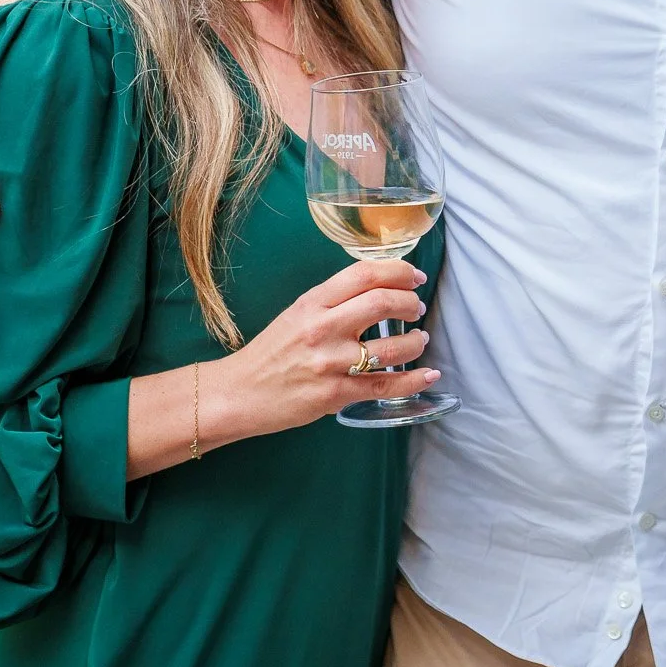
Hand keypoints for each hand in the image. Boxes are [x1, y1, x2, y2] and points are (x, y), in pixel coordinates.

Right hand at [210, 260, 439, 437]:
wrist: (238, 394)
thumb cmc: (271, 353)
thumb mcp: (297, 314)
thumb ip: (334, 301)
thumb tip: (381, 289)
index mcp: (312, 302)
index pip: (365, 274)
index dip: (399, 271)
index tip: (414, 276)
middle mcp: (322, 328)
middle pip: (383, 302)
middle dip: (411, 303)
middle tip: (417, 308)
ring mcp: (330, 363)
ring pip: (391, 347)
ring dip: (416, 341)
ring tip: (419, 339)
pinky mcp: (335, 394)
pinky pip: (385, 385)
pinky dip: (413, 380)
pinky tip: (427, 374)